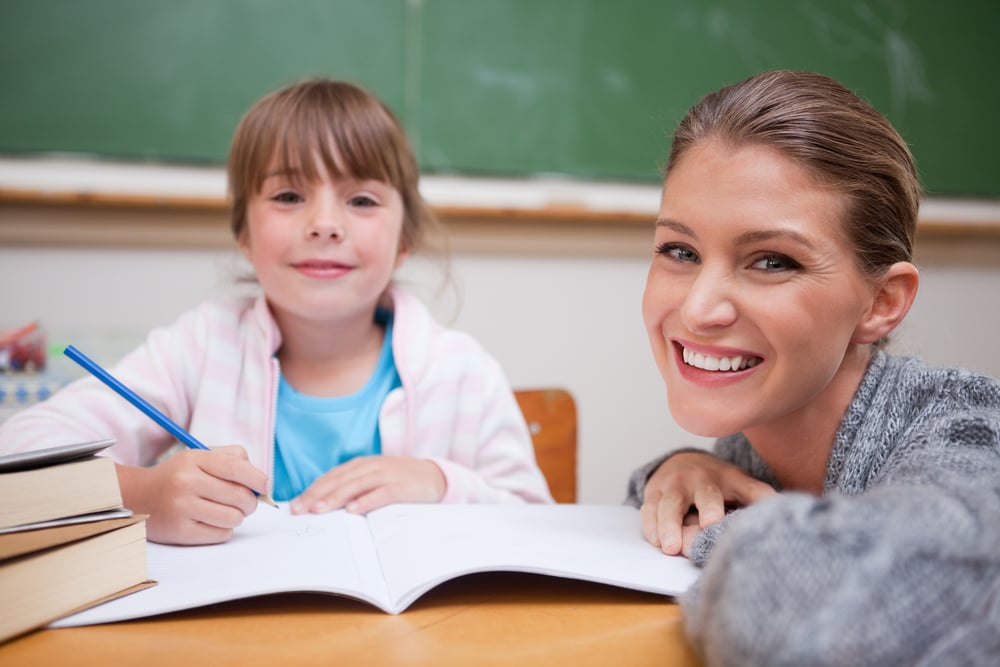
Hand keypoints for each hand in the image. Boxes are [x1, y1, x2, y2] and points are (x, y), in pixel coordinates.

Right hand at [116, 445, 267, 544]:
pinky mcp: (180, 532)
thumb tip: (261, 480)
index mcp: (194, 460)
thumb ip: (231, 459)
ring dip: (237, 516)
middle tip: (246, 502)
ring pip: (233, 517)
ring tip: (226, 511)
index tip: (265, 486)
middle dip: (251, 501)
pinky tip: (212, 521)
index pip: (237, 468)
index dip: (258, 479)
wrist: (137, 496)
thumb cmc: (177, 476)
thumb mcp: (199, 456)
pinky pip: (221, 534)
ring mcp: (182, 508)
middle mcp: (187, 483)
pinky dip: (224, 529)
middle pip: (239, 496)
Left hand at [290, 455, 445, 515]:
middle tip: (299, 510)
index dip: (312, 490)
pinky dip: (366, 501)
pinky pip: (381, 493)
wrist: (435, 476)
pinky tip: (353, 510)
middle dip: (316, 495)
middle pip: (338, 480)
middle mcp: (371, 466)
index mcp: (361, 465)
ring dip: (335, 497)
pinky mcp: (401, 486)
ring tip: (319, 510)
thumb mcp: (374, 479)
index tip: (294, 506)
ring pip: (355, 485)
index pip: (331, 477)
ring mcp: (386, 474)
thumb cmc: (400, 481)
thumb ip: (353, 487)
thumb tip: (322, 504)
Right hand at [640, 451, 775, 556]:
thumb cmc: (716, 483)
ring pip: (671, 505)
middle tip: (710, 524)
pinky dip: (651, 526)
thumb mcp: (741, 485)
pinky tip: (656, 541)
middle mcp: (701, 479)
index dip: (757, 498)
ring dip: (670, 525)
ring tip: (671, 546)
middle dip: (708, 509)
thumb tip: (787, 509)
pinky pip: (650, 510)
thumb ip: (760, 498)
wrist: (680, 463)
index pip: (747, 489)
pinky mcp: (653, 494)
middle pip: (706, 495)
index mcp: (729, 479)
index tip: (763, 513)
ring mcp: (674, 485)